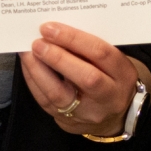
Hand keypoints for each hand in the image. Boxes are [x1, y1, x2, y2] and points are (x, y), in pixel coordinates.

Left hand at [24, 22, 148, 138]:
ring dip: (38, 71)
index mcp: (123, 74)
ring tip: (27, 53)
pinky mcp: (68, 122)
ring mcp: (89, 113)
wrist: (113, 115)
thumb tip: (57, 29)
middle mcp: (110, 96)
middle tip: (38, 42)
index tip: (51, 28)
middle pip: (86, 78)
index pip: (101, 54)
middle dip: (58, 57)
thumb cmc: (109, 76)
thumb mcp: (111, 61)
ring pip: (60, 95)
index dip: (74, 39)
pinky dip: (33, 81)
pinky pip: (46, 102)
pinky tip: (28, 66)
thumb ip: (90, 48)